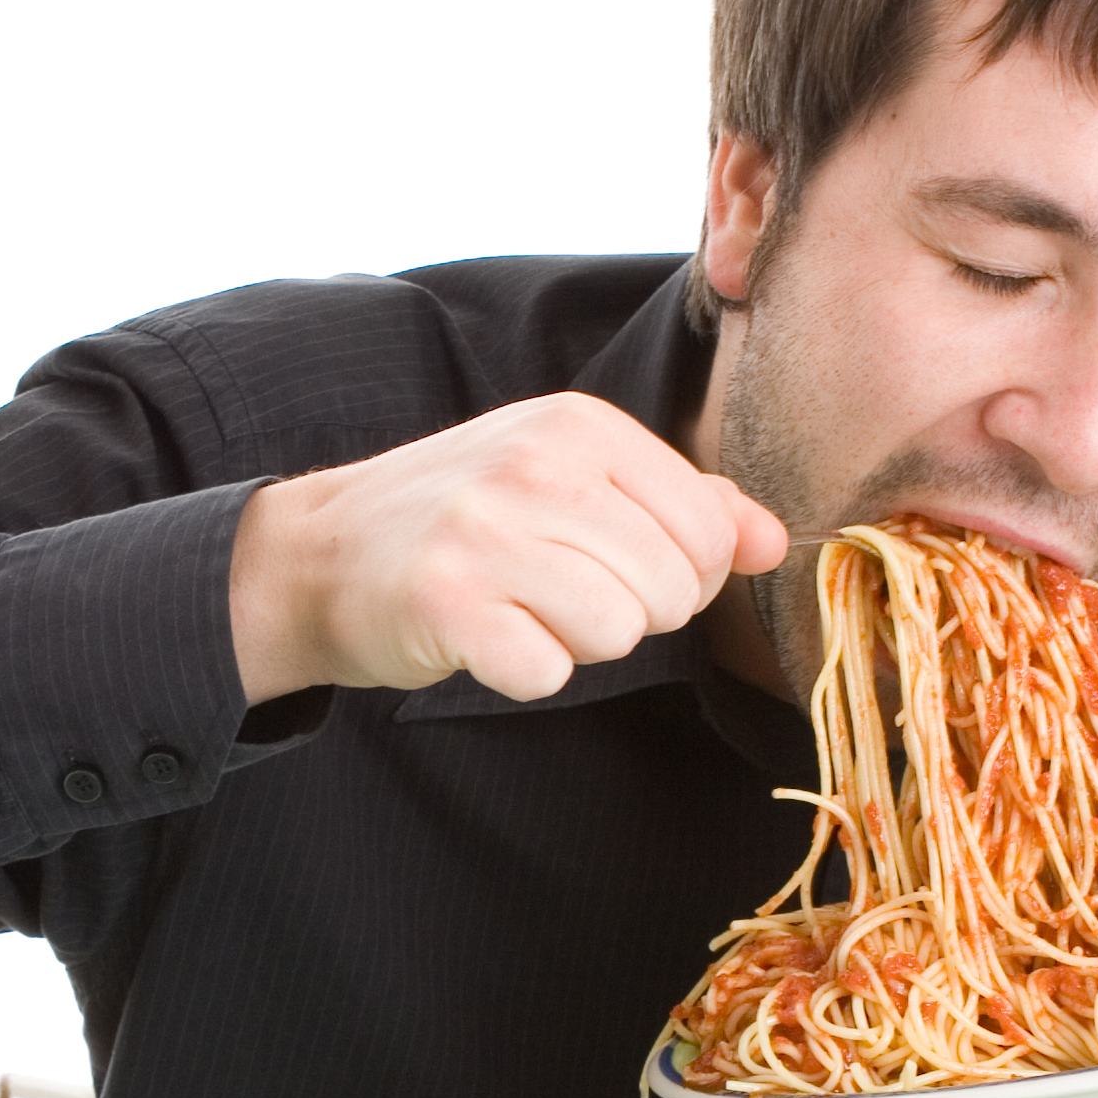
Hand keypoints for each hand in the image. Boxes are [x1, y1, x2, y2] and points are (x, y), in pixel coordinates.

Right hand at [228, 393, 789, 703]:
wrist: (325, 552)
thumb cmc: (468, 519)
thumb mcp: (576, 480)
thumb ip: (686, 504)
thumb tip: (773, 542)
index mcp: (582, 425)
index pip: (706, 533)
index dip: (681, 578)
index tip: (617, 570)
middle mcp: (535, 465)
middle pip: (669, 590)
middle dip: (630, 615)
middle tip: (557, 593)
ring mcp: (486, 531)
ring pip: (616, 633)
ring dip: (576, 644)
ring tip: (522, 610)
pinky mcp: (446, 603)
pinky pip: (546, 672)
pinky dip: (523, 672)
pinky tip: (486, 638)